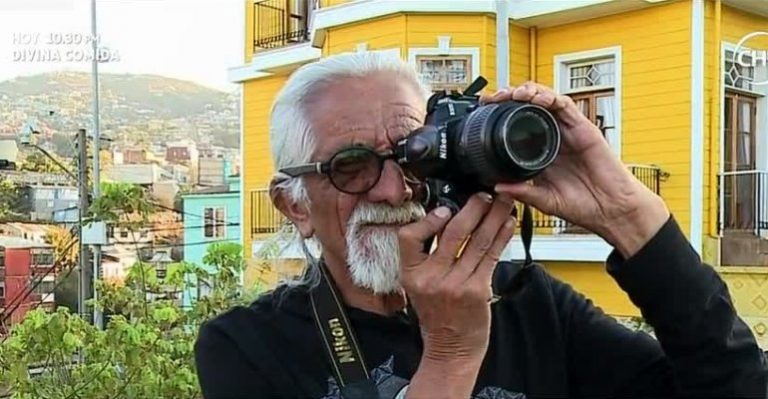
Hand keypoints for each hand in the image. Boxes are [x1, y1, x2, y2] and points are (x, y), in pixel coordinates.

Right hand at [397, 193, 515, 397]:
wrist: (451, 348)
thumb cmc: (437, 316)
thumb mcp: (418, 286)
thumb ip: (427, 257)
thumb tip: (444, 220)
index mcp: (411, 275)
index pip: (409, 237)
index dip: (427, 219)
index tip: (444, 207)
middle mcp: (432, 278)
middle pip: (452, 233)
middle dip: (472, 209)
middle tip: (483, 194)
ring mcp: (456, 284)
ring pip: (477, 241)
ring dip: (492, 217)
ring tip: (502, 202)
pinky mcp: (478, 290)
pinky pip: (492, 256)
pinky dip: (501, 237)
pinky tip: (507, 224)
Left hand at [481, 83, 669, 257]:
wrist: (612, 211)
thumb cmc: (584, 205)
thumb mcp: (545, 200)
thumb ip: (523, 192)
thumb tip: (497, 187)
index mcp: (542, 152)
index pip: (518, 124)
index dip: (502, 113)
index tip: (485, 110)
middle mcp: (554, 137)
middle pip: (530, 106)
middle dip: (511, 96)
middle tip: (495, 97)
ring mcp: (568, 131)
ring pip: (546, 100)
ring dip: (529, 92)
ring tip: (514, 94)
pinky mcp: (584, 128)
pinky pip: (566, 106)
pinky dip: (550, 98)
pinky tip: (537, 99)